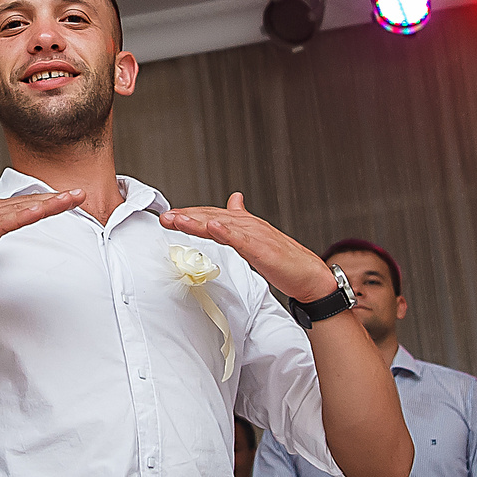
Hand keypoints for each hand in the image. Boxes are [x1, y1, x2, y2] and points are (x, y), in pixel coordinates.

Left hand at [158, 193, 329, 301]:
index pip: (212, 215)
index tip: (170, 218)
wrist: (310, 275)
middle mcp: (249, 226)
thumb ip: (242, 220)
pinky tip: (211, 226)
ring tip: (179, 220)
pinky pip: (241, 240)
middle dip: (187, 217)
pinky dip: (225, 232)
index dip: (191, 215)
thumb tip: (235, 200)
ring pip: (222, 225)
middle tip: (166, 218)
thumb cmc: (285, 260)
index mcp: (245, 225)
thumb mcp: (258, 238)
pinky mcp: (263, 249)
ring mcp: (256, 236)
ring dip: (198, 221)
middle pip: (212, 217)